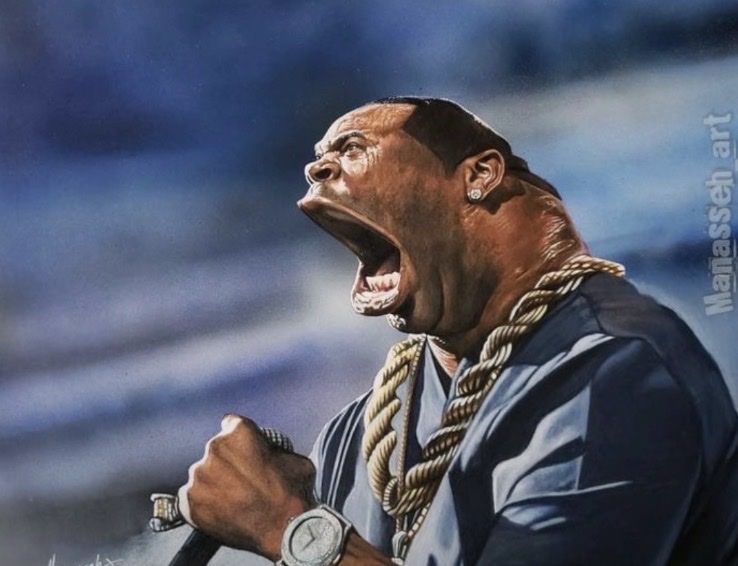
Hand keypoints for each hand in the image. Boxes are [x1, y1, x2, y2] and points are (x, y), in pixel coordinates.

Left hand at [178, 414, 315, 559]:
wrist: (284, 528)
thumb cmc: (292, 492)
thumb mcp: (292, 457)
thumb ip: (273, 450)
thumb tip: (270, 453)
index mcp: (239, 432)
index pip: (229, 425)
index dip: (237, 440)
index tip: (241, 451)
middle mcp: (214, 448)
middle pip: (215, 452)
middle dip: (225, 463)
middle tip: (240, 481)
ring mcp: (199, 475)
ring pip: (202, 476)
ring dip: (213, 484)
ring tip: (231, 500)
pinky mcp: (188, 501)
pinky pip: (191, 499)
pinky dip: (203, 504)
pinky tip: (220, 511)